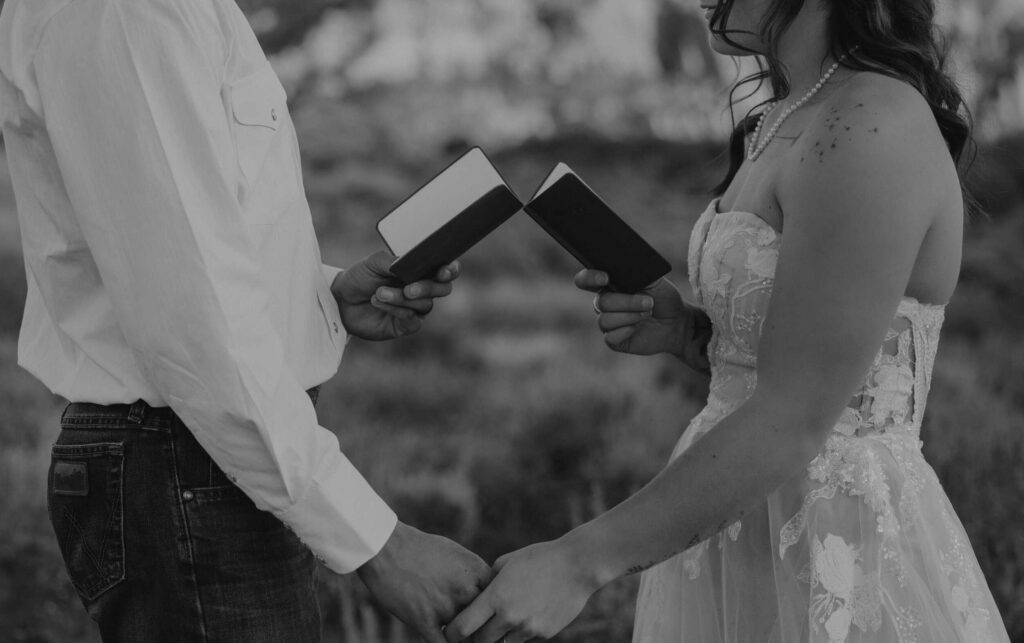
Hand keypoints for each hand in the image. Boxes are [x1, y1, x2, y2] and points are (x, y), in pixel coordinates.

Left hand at [333, 251, 459, 340]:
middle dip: (428, 287)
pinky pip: (412, 320)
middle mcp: (423, 289)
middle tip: (408, 288)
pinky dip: (397, 311)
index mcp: (421, 270)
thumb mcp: (375, 262)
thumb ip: (394, 260)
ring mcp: (416, 308)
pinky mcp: (406, 325)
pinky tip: (380, 303)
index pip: (445, 270)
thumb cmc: (361, 277)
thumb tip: (409, 263)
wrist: (342, 299)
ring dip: (401, 298)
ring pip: (424, 304)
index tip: (444, 270)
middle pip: (443, 289)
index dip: (450, 270)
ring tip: (379, 293)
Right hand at [358, 522, 490, 642]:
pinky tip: (445, 641)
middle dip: (481, 628)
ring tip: (461, 637)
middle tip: (478, 634)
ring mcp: (446, 606)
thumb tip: (485, 593)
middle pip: (485, 620)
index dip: (494, 611)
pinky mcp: (424, 620)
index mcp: (477, 572)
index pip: (498, 600)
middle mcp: (466, 590)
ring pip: (465, 635)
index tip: (490, 617)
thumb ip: (473, 576)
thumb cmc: (420, 549)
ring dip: (462, 638)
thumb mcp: (456, 554)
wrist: (386, 548)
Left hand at [444, 539, 598, 642]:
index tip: (450, 629)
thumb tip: (474, 596)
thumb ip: (488, 582)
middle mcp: (510, 617)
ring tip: (504, 616)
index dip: (452, 632)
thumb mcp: (507, 562)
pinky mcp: (544, 634)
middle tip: (475, 626)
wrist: (578, 566)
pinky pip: (523, 639)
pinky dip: (519, 632)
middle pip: (480, 642)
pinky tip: (527, 613)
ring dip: (498, 635)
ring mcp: (528, 628)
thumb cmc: (540, 558)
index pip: (462, 627)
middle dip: (474, 637)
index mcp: (496, 596)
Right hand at [575, 270, 688, 356]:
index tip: (606, 278)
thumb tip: (623, 263)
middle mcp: (604, 303)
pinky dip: (626, 332)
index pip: (585, 280)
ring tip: (647, 314)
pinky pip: (610, 337)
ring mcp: (608, 322)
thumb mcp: (654, 279)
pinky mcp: (614, 340)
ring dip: (629, 317)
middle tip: (649, 303)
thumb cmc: (664, 298)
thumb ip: (637, 270)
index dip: (589, 278)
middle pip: (601, 302)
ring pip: (604, 320)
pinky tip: (637, 329)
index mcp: (608, 285)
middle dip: (627, 302)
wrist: (676, 322)